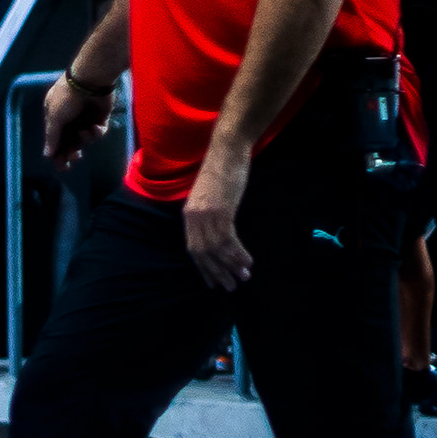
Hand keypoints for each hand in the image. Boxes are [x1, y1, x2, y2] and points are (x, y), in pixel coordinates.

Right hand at [40, 73, 109, 169]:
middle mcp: (70, 120)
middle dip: (72, 151)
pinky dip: (96, 133)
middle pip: (70, 142)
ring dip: (85, 139)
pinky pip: (98, 132)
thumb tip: (47, 155)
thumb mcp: (55, 117)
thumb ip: (52, 137)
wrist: (90, 80)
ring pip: (85, 139)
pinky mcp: (100, 117)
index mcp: (55, 118)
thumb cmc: (67, 96)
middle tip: (74, 159)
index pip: (55, 140)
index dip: (58, 153)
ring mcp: (85, 118)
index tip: (62, 166)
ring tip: (85, 131)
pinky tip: (95, 127)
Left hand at [181, 142, 253, 290]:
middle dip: (216, 271)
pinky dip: (237, 252)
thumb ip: (208, 215)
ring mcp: (206, 214)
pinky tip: (247, 262)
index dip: (203, 266)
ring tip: (243, 278)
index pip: (192, 247)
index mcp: (188, 215)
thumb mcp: (209, 197)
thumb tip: (217, 234)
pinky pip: (227, 238)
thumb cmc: (221, 172)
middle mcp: (193, 217)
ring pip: (215, 248)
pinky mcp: (221, 209)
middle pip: (202, 252)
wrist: (226, 151)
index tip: (212, 281)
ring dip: (230, 266)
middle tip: (230, 286)